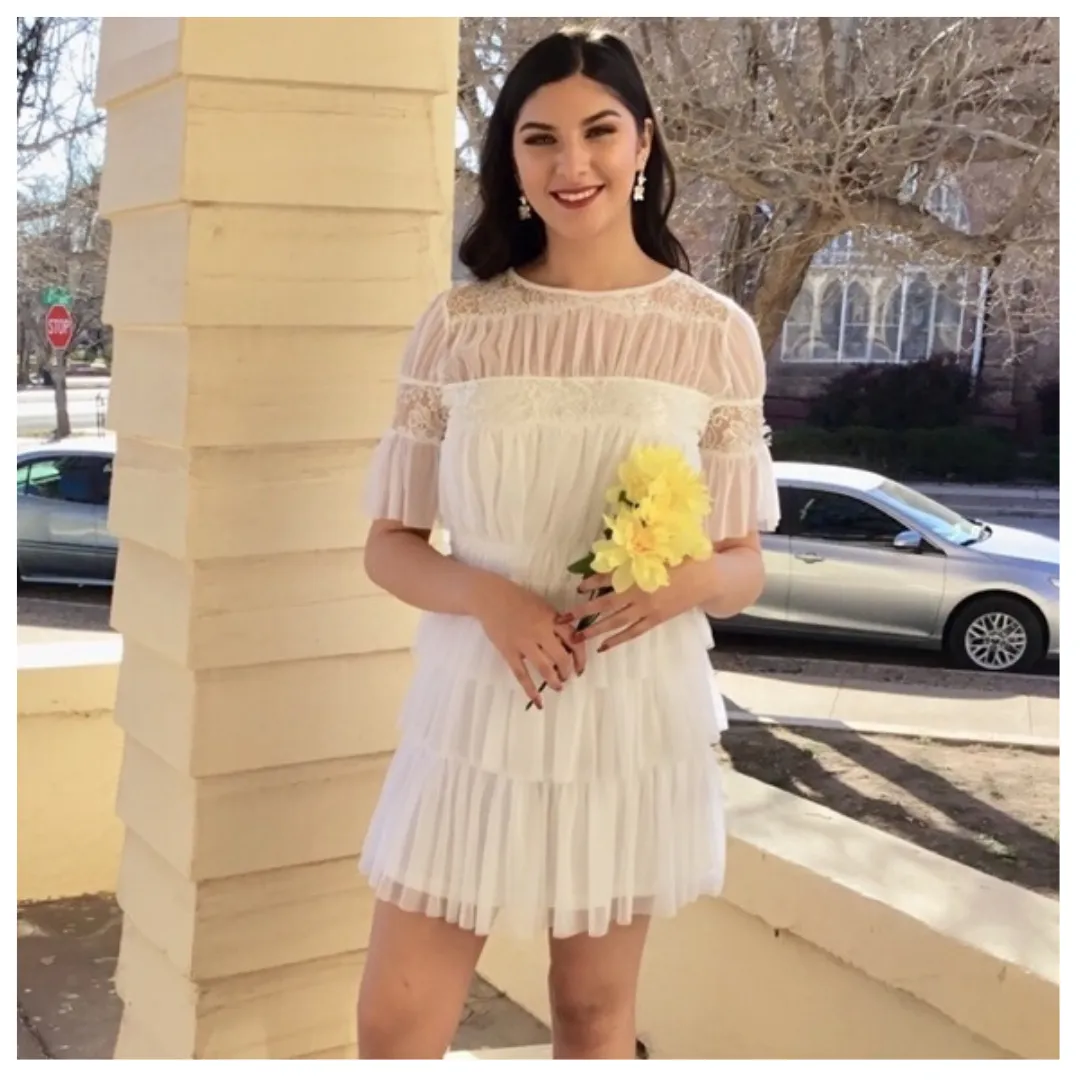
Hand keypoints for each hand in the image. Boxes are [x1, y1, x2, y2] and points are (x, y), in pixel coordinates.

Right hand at [470, 574, 584, 708]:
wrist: (490, 597)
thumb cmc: (519, 599)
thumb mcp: (544, 606)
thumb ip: (556, 624)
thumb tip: (569, 646)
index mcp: (552, 619)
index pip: (574, 641)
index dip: (581, 658)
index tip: (581, 668)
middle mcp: (540, 631)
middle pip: (562, 657)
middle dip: (567, 671)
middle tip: (567, 677)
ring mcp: (523, 643)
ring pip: (544, 667)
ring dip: (554, 681)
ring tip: (558, 686)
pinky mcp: (508, 652)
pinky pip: (522, 674)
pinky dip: (531, 690)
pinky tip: (538, 701)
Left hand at [562, 560, 717, 652]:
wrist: (707, 578)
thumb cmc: (683, 559)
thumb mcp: (658, 551)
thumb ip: (635, 555)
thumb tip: (611, 554)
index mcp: (640, 574)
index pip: (609, 579)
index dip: (592, 582)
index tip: (578, 586)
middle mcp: (640, 594)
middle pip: (605, 605)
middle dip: (582, 611)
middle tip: (563, 617)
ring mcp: (648, 610)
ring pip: (616, 622)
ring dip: (595, 629)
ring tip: (576, 636)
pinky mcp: (655, 620)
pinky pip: (633, 633)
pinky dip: (617, 640)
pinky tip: (603, 647)